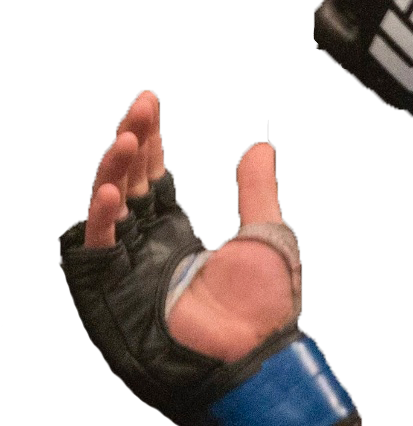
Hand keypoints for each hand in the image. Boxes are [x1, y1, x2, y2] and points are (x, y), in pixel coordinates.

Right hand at [79, 90, 296, 362]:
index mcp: (177, 232)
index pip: (153, 176)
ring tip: (125, 137)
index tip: (148, 102)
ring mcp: (127, 268)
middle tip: (139, 105)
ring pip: (106, 209)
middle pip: (128, 182)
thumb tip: (260, 146)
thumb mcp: (265, 234)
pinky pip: (98, 251)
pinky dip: (100, 220)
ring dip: (111, 172)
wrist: (255, 358)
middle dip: (130, 142)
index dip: (150, 141)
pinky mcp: (114, 294)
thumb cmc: (263, 307)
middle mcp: (146, 245)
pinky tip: (111, 191)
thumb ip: (256, 190)